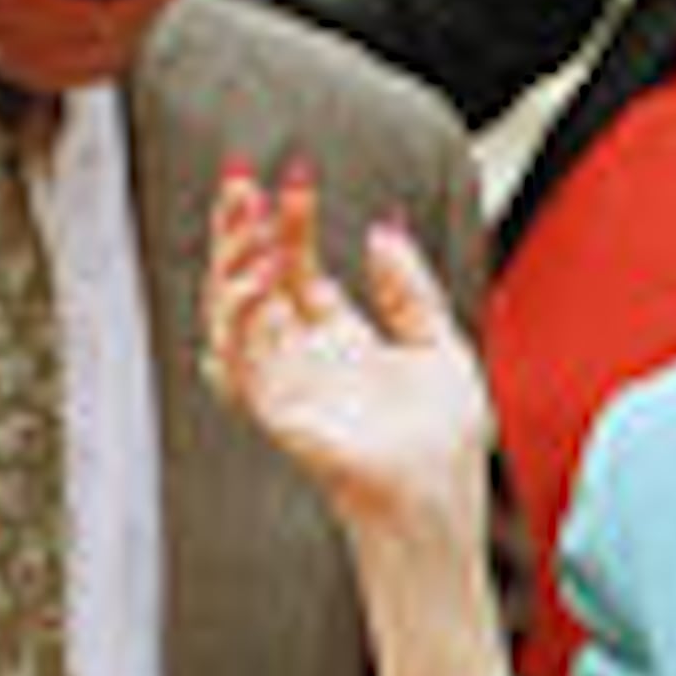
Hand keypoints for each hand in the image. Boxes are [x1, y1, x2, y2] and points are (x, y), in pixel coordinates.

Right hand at [206, 161, 491, 541]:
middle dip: (239, 230)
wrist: (442, 502)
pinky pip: (238, 360)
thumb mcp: (441, 346)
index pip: (295, 268)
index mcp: (338, 342)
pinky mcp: (275, 414)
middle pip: (252, 282)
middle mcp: (303, 360)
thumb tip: (381, 229)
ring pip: (230, 314)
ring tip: (246, 218)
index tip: (295, 174)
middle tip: (238, 178)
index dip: (289, 222)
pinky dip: (239, 317)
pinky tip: (257, 278)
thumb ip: (409, 289)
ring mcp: (285, 386)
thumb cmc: (445, 445)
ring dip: (231, 263)